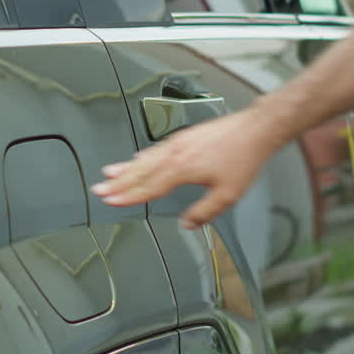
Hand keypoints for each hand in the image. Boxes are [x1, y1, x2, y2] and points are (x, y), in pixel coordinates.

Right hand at [91, 108, 286, 227]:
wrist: (255, 129)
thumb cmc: (243, 158)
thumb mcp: (228, 194)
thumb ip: (205, 212)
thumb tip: (188, 223)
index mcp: (182, 169)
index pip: (149, 187)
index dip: (128, 196)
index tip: (111, 201)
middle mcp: (176, 154)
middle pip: (140, 171)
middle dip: (118, 182)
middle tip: (99, 189)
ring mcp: (178, 143)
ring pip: (145, 158)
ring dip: (125, 167)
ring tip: (108, 173)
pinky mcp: (184, 137)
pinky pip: (156, 148)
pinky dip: (143, 155)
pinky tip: (137, 158)